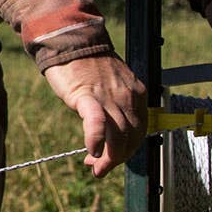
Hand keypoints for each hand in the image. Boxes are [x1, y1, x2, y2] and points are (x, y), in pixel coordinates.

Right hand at [43, 55, 146, 177]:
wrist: (72, 43)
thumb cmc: (88, 66)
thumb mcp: (113, 86)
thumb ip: (116, 107)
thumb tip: (109, 134)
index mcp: (136, 94)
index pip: (139, 132)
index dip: (126, 151)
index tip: (110, 158)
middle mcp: (128, 98)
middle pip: (131, 138)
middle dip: (117, 159)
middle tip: (100, 168)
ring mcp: (110, 98)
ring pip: (118, 137)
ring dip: (108, 158)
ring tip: (95, 168)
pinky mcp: (89, 97)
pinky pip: (98, 123)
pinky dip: (97, 140)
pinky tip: (92, 151)